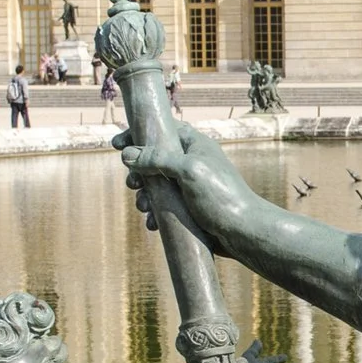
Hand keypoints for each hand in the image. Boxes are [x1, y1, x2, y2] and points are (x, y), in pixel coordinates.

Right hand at [114, 123, 253, 240]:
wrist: (243, 233)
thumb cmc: (221, 197)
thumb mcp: (188, 171)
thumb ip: (157, 159)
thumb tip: (127, 154)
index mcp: (195, 145)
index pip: (162, 130)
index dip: (138, 135)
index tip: (117, 144)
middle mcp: (192, 163)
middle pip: (153, 159)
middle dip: (138, 172)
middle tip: (133, 185)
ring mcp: (190, 187)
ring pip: (156, 185)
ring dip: (144, 196)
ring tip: (144, 207)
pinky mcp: (189, 208)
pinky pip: (164, 207)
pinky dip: (155, 213)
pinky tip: (153, 223)